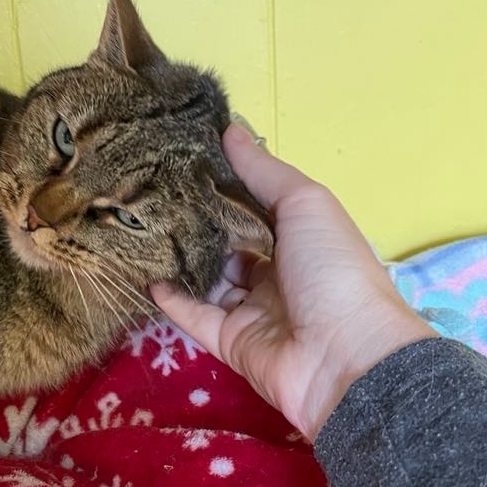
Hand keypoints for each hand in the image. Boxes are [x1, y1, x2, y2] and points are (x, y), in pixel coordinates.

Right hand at [151, 125, 435, 439]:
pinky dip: (172, 299)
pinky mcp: (230, 342)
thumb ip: (264, 172)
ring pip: (209, 280)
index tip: (184, 160)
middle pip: (229, 245)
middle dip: (197, 223)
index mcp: (301, 239)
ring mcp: (253, 310)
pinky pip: (195, 316)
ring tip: (141, 228)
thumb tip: (230, 129)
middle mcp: (277, 273)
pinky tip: (146, 274)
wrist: (345, 356)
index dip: (226, 187)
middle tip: (152, 193)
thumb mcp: (305, 205)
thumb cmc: (332, 268)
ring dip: (181, 259)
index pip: (256, 209)